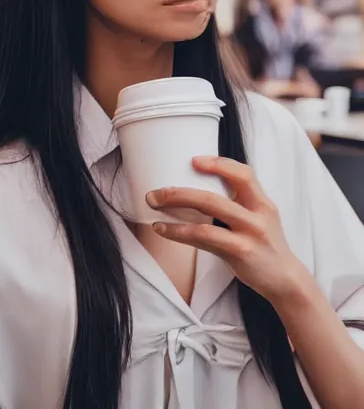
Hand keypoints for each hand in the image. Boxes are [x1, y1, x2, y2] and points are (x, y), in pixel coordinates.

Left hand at [146, 156, 307, 303]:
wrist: (286, 280)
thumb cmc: (264, 246)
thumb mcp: (258, 218)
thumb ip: (237, 203)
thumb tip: (198, 190)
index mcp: (262, 202)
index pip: (243, 173)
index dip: (218, 164)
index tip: (193, 160)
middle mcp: (258, 214)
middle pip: (213, 195)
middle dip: (179, 192)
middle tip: (155, 192)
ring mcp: (250, 233)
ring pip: (207, 215)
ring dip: (175, 209)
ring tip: (153, 206)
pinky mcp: (241, 252)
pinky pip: (204, 238)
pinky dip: (179, 232)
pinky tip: (163, 229)